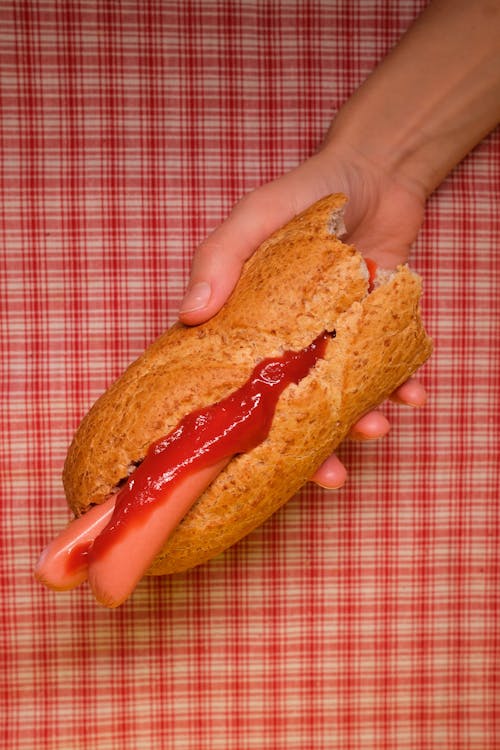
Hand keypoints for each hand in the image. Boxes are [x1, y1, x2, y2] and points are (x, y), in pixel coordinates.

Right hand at [178, 141, 427, 487]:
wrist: (376, 173)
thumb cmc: (307, 193)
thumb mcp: (259, 216)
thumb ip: (221, 256)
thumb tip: (189, 312)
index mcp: (246, 323)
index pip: (232, 382)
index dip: (237, 427)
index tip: (242, 463)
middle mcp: (286, 341)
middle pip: (290, 406)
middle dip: (310, 447)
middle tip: (329, 476)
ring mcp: (332, 340)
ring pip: (339, 397)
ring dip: (359, 422)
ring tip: (376, 430)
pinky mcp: (373, 332)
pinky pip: (385, 370)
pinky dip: (401, 386)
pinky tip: (413, 397)